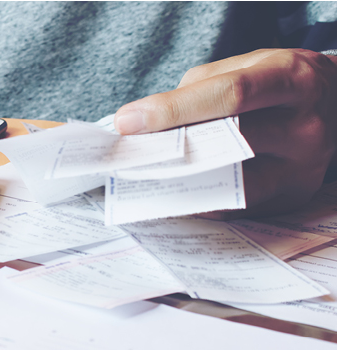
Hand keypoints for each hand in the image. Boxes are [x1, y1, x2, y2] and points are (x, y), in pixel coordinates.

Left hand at [113, 49, 336, 218]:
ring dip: (178, 183)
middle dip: (169, 150)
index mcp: (292, 80)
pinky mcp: (292, 196)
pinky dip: (197, 201)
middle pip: (228, 142)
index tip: (128, 121)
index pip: (229, 96)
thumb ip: (197, 91)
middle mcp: (305, 126)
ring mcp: (303, 168)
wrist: (335, 105)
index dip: (173, 109)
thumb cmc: (276, 82)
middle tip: (124, 155)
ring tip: (137, 178)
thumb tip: (146, 124)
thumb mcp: (245, 66)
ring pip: (231, 184)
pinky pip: (235, 206)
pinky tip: (166, 194)